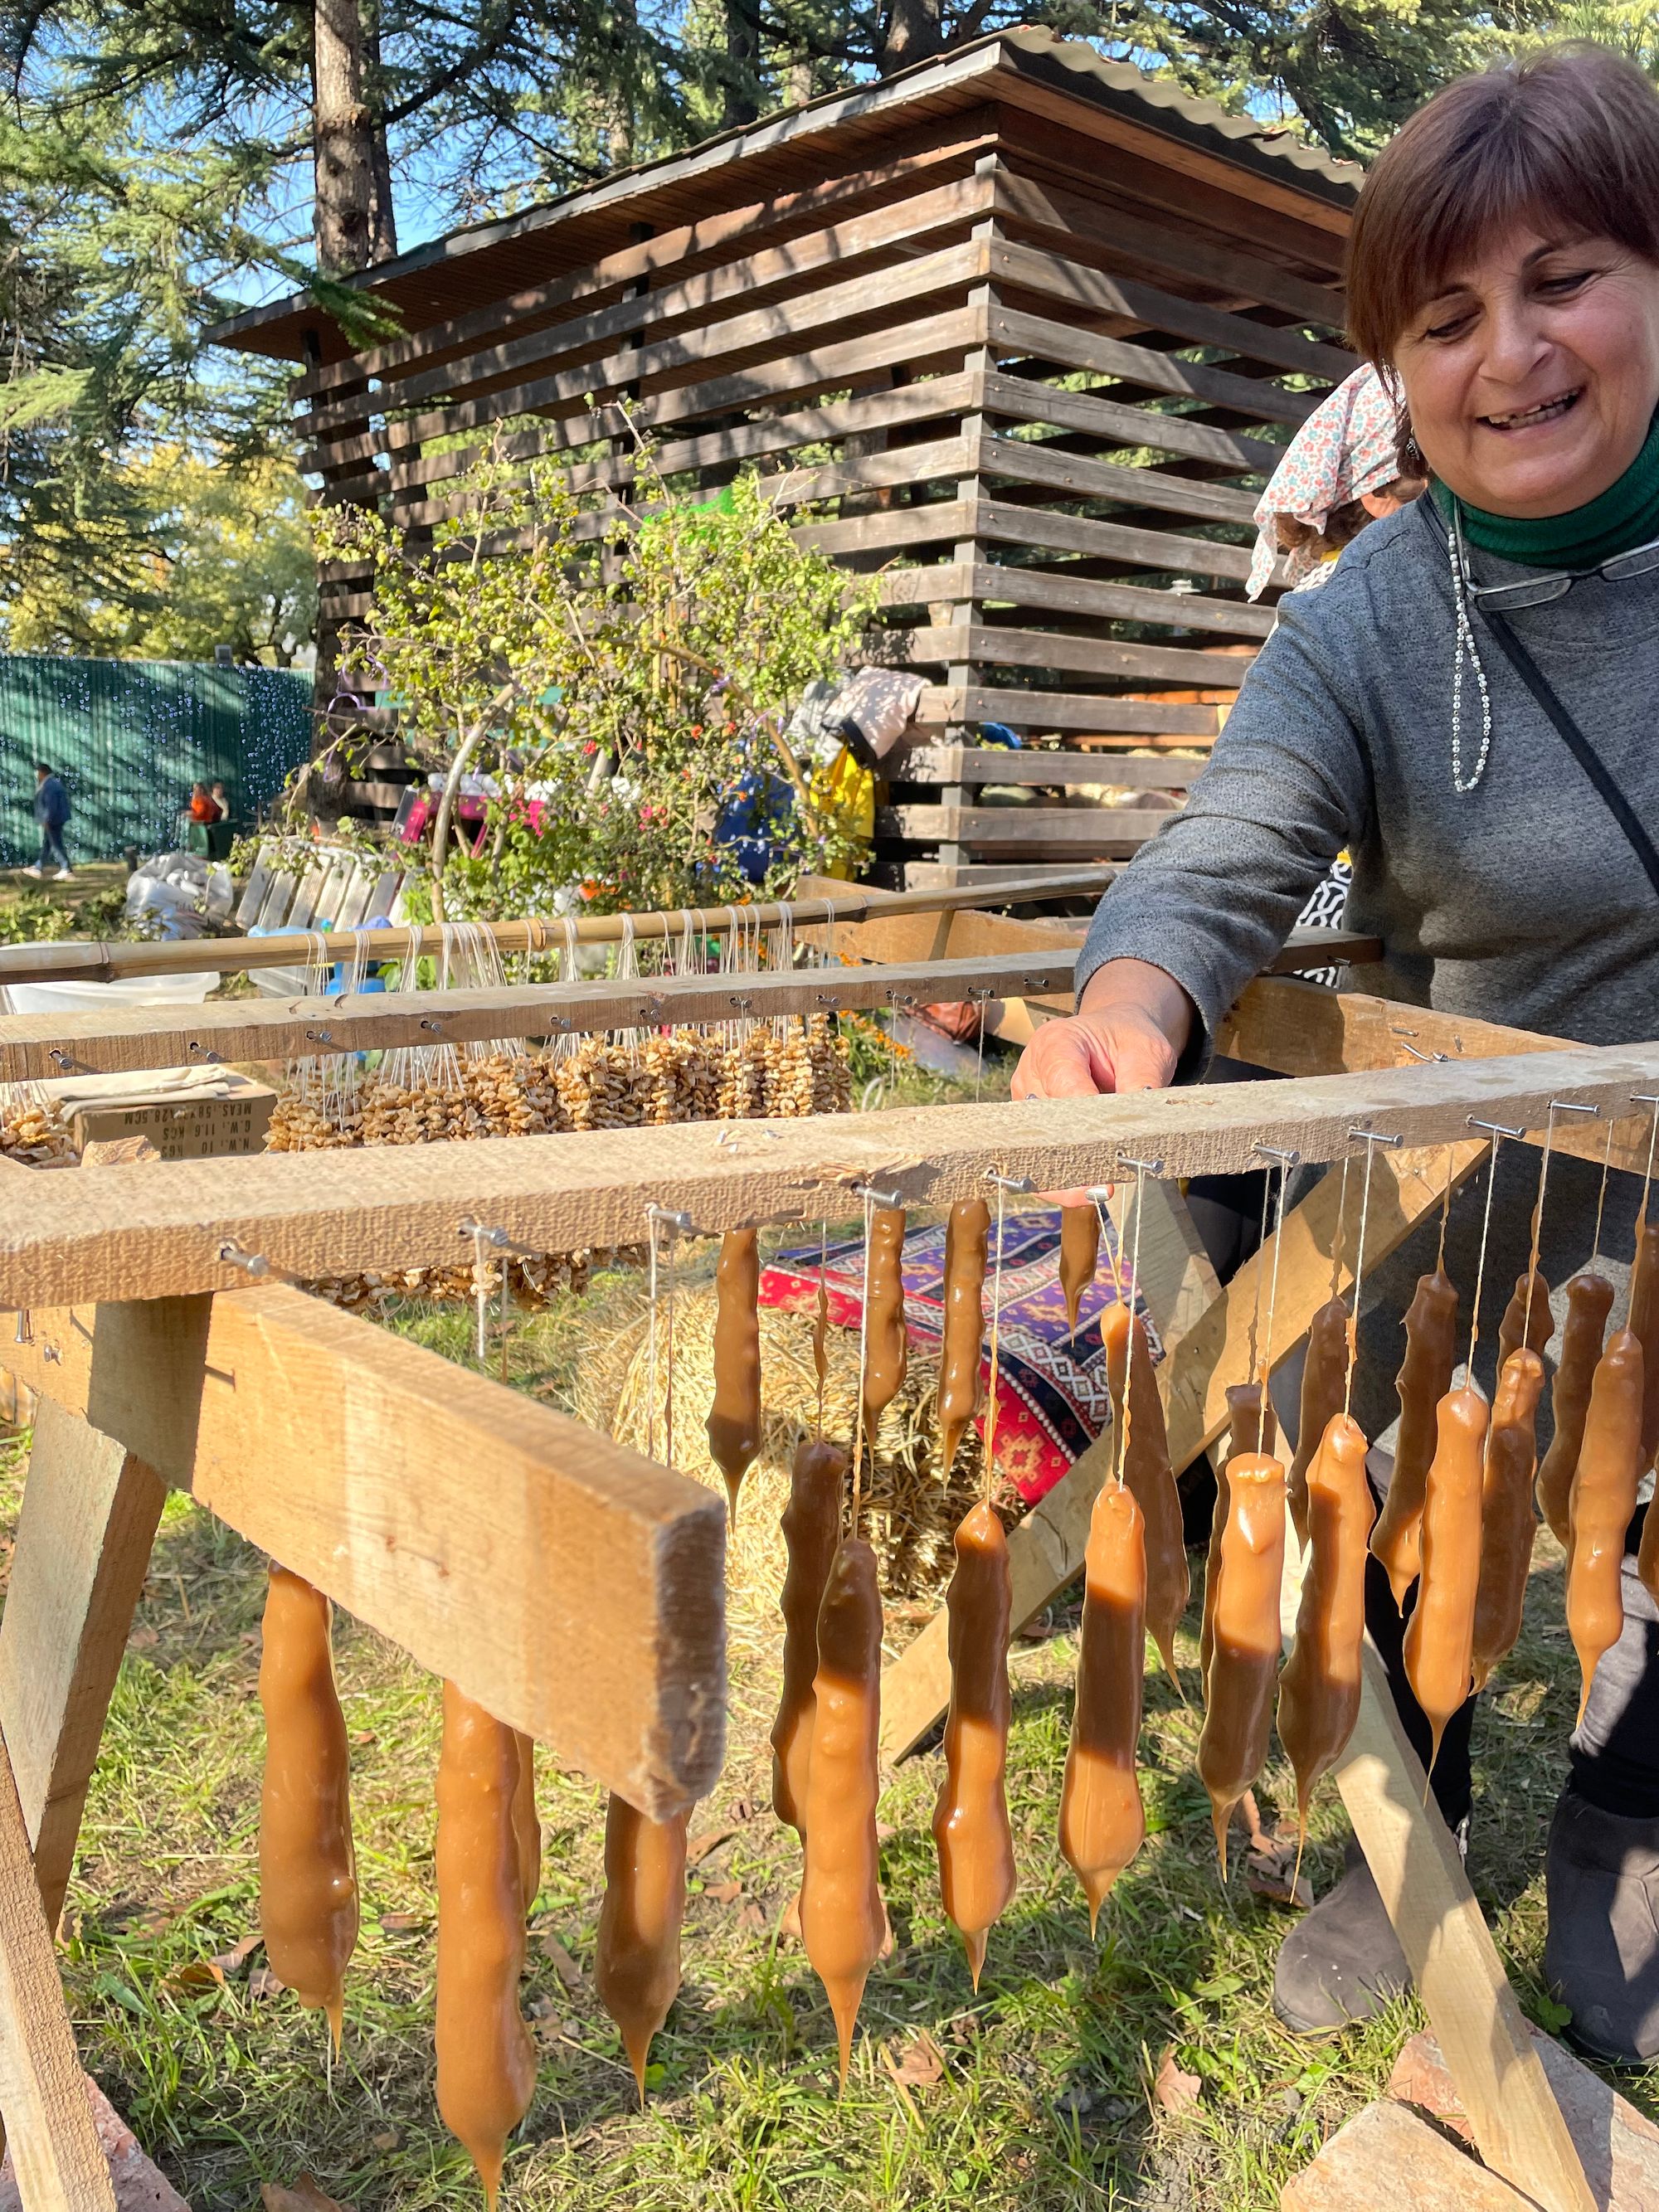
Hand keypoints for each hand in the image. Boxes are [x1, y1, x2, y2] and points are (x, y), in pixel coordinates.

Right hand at [1010, 959, 1191, 1205]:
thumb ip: (1143, 1083)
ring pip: (1036, 1145)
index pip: (1062, 1083)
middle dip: (1072, 1154)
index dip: (1082, 1117)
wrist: (1115, 1039)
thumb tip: (1142, 1126)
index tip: (1107, 1145)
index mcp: (1056, 1042)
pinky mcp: (1029, 1125)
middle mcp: (1031, 1071)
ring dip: (1065, 1172)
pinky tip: (1082, 1192)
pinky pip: (1039, 1157)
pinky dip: (1060, 1179)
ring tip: (1096, 1191)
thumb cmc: (1128, 1041)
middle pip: (1044, 1121)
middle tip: (1102, 1185)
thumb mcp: (1147, 1051)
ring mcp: (1025, 1101)